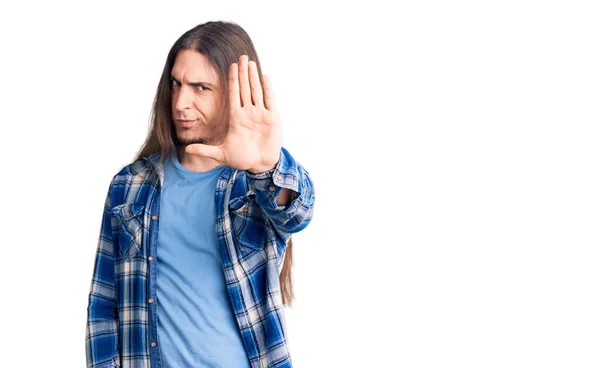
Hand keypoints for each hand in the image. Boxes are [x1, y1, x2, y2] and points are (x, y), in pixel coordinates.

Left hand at [185, 54, 281, 172]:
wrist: (260, 165)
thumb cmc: (242, 159)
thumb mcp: (221, 155)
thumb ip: (205, 150)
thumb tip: (187, 149)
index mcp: (236, 118)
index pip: (234, 95)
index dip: (233, 80)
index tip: (230, 66)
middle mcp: (248, 113)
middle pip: (245, 89)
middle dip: (243, 73)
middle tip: (242, 56)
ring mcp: (260, 114)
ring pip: (256, 91)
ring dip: (253, 76)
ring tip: (251, 62)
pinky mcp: (272, 118)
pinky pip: (269, 100)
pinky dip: (267, 89)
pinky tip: (264, 77)